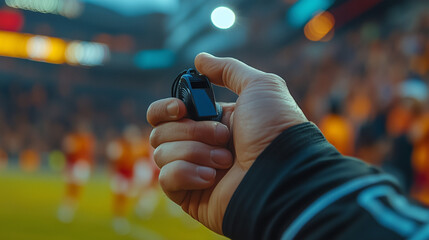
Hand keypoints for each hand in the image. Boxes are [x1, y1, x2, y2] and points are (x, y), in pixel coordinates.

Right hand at [147, 53, 306, 233]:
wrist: (282, 173)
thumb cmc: (275, 129)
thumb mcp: (259, 86)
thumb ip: (228, 69)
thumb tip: (200, 59)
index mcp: (210, 121)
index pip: (167, 113)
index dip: (165, 108)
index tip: (180, 108)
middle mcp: (199, 145)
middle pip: (160, 132)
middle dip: (191, 131)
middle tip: (222, 136)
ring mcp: (193, 170)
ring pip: (162, 153)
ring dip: (195, 152)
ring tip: (226, 161)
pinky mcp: (189, 196)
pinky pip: (167, 179)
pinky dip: (187, 173)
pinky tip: (211, 178)